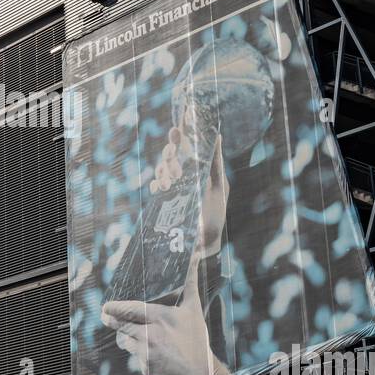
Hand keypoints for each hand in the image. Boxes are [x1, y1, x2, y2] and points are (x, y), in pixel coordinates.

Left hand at [101, 250, 225, 374]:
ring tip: (141, 338)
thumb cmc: (196, 341)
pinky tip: (153, 355)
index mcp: (161, 316)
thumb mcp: (193, 311)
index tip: (106, 307)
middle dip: (112, 319)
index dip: (115, 308)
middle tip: (106, 315)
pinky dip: (139, 354)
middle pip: (122, 324)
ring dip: (128, 338)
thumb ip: (189, 284)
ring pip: (125, 340)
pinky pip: (134, 356)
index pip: (131, 309)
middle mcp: (152, 332)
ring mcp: (147, 351)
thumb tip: (195, 255)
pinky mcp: (144, 366)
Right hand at [150, 126, 228, 255]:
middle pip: (171, 158)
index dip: (179, 137)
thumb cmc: (214, 215)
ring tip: (170, 179)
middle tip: (173, 159)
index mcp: (197, 170)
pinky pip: (155, 187)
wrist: (202, 245)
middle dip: (170, 156)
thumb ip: (216, 163)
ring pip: (163, 170)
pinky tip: (159, 187)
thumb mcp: (218, 187)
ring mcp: (172, 189)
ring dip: (164, 171)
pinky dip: (156, 185)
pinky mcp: (162, 201)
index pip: (186, 148)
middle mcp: (183, 177)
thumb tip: (218, 135)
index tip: (176, 129)